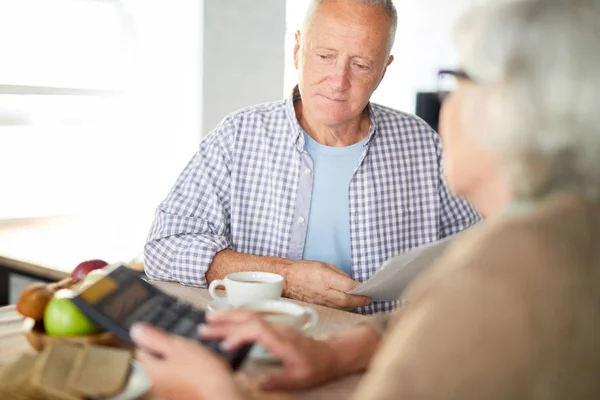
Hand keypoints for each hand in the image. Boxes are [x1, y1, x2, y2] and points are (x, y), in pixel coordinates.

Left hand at [130, 323, 242, 399]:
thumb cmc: (201, 371)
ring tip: (194, 353)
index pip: (141, 350)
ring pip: (170, 368)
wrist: (222, 392)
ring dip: (179, 359)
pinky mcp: (185, 394)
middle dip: (167, 349)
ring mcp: (171, 391)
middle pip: (156, 360)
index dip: (152, 338)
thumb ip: (155, 338)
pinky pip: (182, 377)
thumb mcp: (177, 346)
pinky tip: (201, 365)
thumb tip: (135, 330)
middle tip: (182, 342)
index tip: (165, 333)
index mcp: (152, 371)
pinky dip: (189, 370)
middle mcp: (158, 384)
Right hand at [201, 310, 344, 390]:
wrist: (330, 354)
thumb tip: (258, 383)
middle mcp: (277, 329)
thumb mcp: (300, 379)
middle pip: (249, 319)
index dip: (240, 334)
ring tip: (209, 318)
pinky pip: (252, 317)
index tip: (225, 345)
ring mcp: (275, 325)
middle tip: (204, 328)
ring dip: (229, 315)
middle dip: (226, 322)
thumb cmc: (316, 366)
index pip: (257, 330)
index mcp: (282, 340)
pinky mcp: (273, 327)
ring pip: (250, 314)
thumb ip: (278, 381)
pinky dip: (236, 316)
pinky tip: (226, 318)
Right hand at [282, 260, 369, 308]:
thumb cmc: (305, 270)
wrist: (287, 280)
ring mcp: (321, 302)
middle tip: (368, 298)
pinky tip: (348, 304)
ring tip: (360, 301)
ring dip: (353, 305)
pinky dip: (344, 308)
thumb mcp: (324, 265)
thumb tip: (352, 284)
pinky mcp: (318, 307)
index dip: (359, 289)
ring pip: (341, 307)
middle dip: (359, 301)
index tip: (368, 289)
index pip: (347, 287)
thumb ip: (340, 275)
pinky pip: (334, 309)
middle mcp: (323, 292)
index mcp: (325, 278)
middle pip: (346, 301)